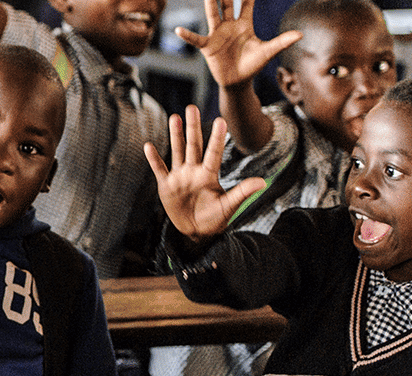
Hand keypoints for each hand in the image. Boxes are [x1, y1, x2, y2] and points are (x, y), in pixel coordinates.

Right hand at [143, 105, 265, 243]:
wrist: (196, 231)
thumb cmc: (215, 218)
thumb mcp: (229, 206)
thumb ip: (242, 192)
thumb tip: (262, 182)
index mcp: (209, 175)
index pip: (213, 153)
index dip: (216, 138)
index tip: (220, 120)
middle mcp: (194, 171)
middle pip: (193, 145)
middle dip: (192, 127)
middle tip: (192, 107)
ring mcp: (179, 177)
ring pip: (177, 151)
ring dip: (175, 135)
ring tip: (174, 117)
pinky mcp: (166, 185)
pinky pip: (159, 169)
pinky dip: (154, 158)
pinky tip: (149, 145)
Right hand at [177, 0, 299, 88]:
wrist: (238, 81)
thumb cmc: (253, 65)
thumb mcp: (268, 51)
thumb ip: (282, 41)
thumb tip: (301, 34)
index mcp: (244, 24)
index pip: (246, 4)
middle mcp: (229, 26)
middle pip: (226, 4)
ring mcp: (217, 35)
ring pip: (212, 15)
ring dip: (209, 4)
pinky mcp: (207, 46)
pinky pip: (196, 39)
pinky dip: (187, 36)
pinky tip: (178, 30)